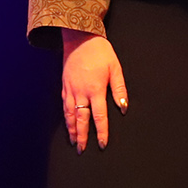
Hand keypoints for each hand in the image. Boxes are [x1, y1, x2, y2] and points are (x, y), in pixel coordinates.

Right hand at [58, 29, 127, 150]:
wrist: (80, 37)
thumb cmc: (100, 52)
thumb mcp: (115, 68)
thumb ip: (119, 89)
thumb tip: (123, 107)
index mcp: (96, 89)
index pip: (99, 116)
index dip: (101, 132)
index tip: (102, 144)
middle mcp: (81, 92)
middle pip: (81, 119)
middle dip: (82, 136)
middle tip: (82, 150)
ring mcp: (70, 89)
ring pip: (70, 114)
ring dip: (71, 129)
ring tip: (73, 141)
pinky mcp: (64, 85)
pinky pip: (64, 105)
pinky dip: (65, 117)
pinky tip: (67, 122)